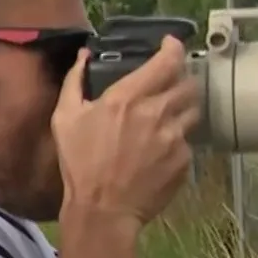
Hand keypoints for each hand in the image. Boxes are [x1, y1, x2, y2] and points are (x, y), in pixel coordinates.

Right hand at [52, 36, 201, 225]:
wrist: (102, 211)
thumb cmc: (79, 164)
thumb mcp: (65, 119)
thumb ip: (75, 81)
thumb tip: (83, 55)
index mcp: (128, 97)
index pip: (167, 61)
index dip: (174, 48)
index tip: (171, 46)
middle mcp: (157, 112)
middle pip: (187, 83)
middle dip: (180, 79)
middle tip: (169, 85)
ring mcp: (174, 137)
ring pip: (193, 111)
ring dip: (182, 108)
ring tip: (168, 116)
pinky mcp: (184, 160)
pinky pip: (188, 141)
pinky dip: (177, 140)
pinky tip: (160, 150)